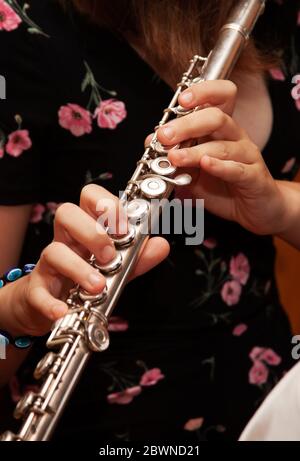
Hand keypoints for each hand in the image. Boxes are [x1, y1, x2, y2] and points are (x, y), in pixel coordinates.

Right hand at [3, 185, 168, 335]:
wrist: (55, 310)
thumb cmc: (86, 281)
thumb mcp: (116, 269)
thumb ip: (137, 258)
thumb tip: (161, 245)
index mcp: (86, 229)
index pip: (89, 197)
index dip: (106, 204)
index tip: (125, 226)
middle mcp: (66, 241)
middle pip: (66, 213)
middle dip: (91, 232)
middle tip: (110, 256)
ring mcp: (49, 264)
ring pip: (53, 250)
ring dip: (78, 268)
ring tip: (97, 287)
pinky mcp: (37, 290)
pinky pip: (37, 292)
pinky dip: (50, 302)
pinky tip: (63, 311)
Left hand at [153, 80, 286, 235]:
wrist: (253, 209)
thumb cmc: (224, 186)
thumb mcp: (193, 171)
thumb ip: (176, 155)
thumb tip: (152, 140)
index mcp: (221, 129)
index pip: (219, 97)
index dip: (203, 92)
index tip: (181, 99)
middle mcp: (236, 137)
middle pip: (216, 117)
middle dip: (187, 124)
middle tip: (165, 135)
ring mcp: (247, 156)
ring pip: (222, 146)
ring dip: (194, 151)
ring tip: (174, 157)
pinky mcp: (254, 177)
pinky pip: (237, 169)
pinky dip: (220, 166)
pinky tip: (206, 164)